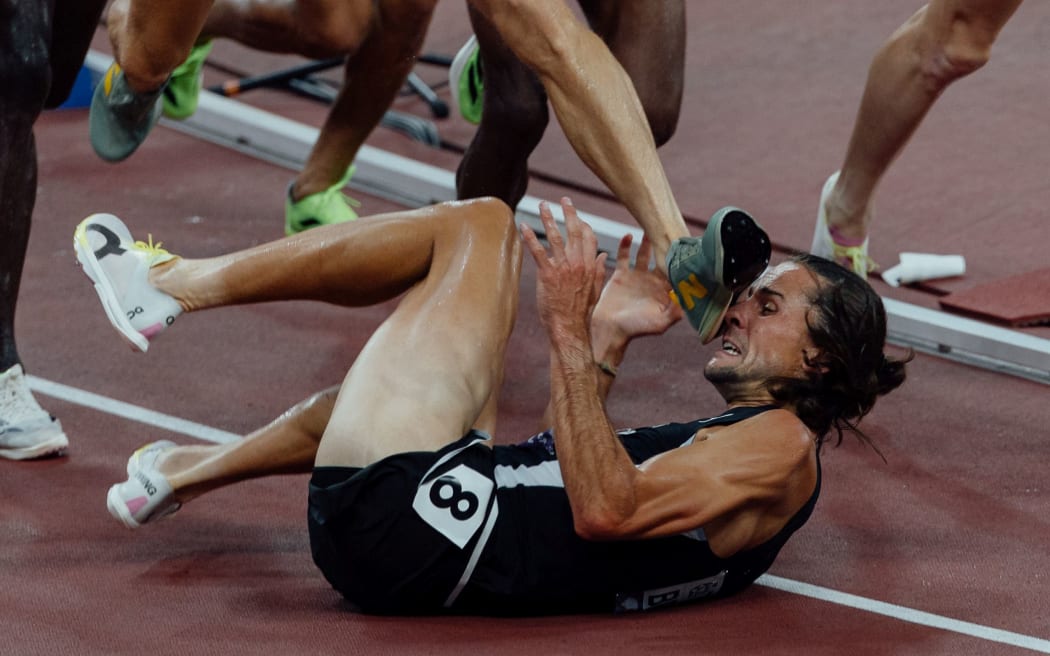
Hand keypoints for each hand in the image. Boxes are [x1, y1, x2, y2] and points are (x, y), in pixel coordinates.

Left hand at [520, 198, 606, 342]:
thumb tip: (603, 256)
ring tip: (543, 205)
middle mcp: (578, 262)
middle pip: (574, 231)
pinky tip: (524, 226)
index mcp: (589, 265)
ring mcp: (563, 267)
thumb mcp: (595, 290)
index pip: (589, 237)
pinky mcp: (547, 274)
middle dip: (569, 212)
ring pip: (556, 236)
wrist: (569, 328)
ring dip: (548, 218)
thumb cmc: (580, 313)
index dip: (583, 224)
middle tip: (563, 199)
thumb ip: (598, 271)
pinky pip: (538, 251)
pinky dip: (531, 237)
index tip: (577, 215)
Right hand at [593, 233, 683, 342]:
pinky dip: (625, 245)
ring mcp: (636, 276)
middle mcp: (652, 281)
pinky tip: (628, 235)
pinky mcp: (620, 274)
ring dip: (648, 240)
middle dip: (666, 244)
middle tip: (670, 227)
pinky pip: (624, 255)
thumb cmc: (636, 329)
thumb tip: (686, 297)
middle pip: (662, 257)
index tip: (685, 244)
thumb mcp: (660, 324)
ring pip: (644, 253)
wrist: (610, 329)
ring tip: (651, 226)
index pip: (676, 270)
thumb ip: (674, 312)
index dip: (681, 258)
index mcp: (664, 291)